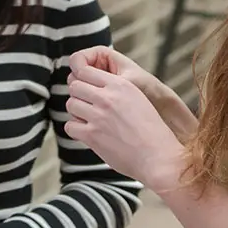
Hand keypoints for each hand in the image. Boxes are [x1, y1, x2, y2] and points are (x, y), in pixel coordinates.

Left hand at [69, 46, 197, 143]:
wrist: (158, 156)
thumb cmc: (151, 132)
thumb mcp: (138, 99)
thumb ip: (117, 91)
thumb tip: (97, 88)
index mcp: (120, 85)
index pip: (86, 71)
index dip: (83, 80)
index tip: (86, 89)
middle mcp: (108, 97)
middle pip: (75, 86)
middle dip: (78, 95)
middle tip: (86, 105)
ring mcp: (98, 116)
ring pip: (71, 104)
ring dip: (77, 112)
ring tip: (88, 120)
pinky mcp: (92, 135)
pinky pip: (70, 126)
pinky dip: (76, 130)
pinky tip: (87, 133)